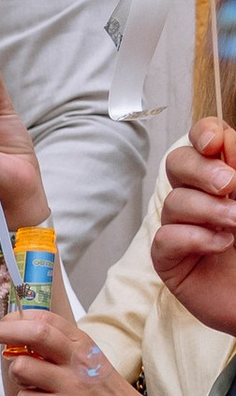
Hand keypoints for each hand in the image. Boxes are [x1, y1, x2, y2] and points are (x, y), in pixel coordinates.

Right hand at [155, 117, 235, 334]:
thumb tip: (225, 141)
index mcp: (226, 176)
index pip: (202, 140)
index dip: (203, 134)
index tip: (216, 144)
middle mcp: (201, 198)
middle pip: (177, 163)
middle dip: (201, 170)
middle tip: (230, 186)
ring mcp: (184, 228)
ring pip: (173, 202)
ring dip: (208, 210)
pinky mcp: (171, 260)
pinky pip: (165, 238)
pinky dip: (193, 238)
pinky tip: (220, 245)